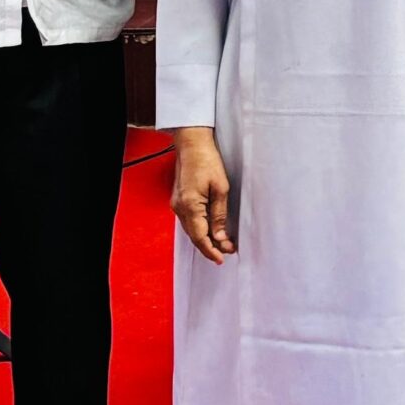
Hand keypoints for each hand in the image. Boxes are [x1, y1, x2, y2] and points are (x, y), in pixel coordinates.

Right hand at [172, 126, 235, 260]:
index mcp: (190, 206)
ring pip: (191, 230)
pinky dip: (200, 229)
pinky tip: (210, 230)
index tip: (222, 258)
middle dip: (211, 247)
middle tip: (228, 251)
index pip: (200, 237)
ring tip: (223, 244)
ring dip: (206, 239)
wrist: (192, 145)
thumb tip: (220, 236)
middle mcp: (179, 208)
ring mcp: (177, 205)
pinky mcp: (179, 201)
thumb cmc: (208, 161)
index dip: (211, 250)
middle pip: (195, 236)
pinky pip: (189, 221)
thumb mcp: (221, 188)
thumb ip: (219, 214)